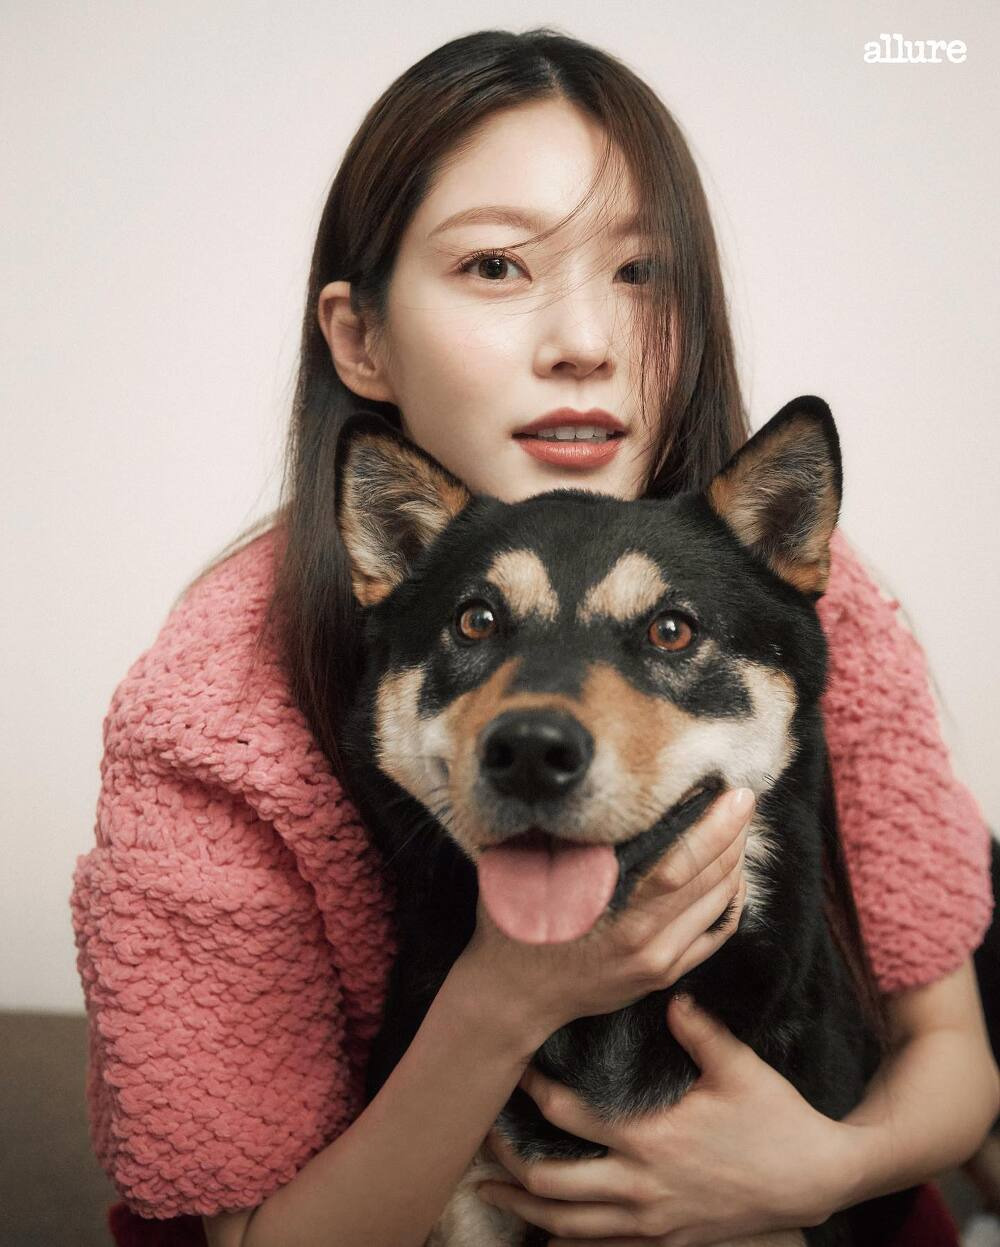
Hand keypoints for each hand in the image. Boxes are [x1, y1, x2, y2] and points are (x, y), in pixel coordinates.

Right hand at [460, 788, 753, 1041]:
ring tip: (736, 827)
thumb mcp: (526, 875)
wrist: (513, 995)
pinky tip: (731, 873)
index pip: (680, 863)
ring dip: (735, 861)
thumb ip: (563, 839)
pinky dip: (733, 898)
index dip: (714, 827)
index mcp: (612, 913)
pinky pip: (717, 932)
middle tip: (743, 799)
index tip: (734, 794)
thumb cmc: (515, 926)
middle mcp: (644, 940)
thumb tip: (591, 792)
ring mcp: (659, 961)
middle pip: (710, 880)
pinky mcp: (666, 973)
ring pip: (721, 904)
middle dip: (734, 834)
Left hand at [475, 995, 851, 1245]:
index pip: (570, 1115)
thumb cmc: (777, 1118)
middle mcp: (641, 1186)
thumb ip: (697, 1028)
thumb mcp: (738, 1066)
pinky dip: (564, 1239)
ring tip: (488, 1191)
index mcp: (652, 1137)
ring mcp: (652, 1222)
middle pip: (551, 1181)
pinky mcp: (666, 1242)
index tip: (514, 1071)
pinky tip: (544, 1230)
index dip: (533, 1094)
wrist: (816, 1181)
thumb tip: (666, 994)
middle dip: (508, 1162)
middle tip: (481, 1139)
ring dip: (523, 1207)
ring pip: (567, 1226)